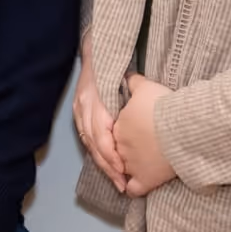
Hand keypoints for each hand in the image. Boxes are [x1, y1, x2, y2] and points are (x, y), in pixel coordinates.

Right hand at [72, 58, 125, 191]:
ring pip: (89, 144)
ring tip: (117, 181)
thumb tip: (152, 112)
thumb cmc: (115, 62)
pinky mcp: (77, 112)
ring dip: (103, 165)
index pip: (101, 135)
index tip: (124, 170)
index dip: (112, 155)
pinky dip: (96, 154)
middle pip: (94, 144)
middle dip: (109, 167)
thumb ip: (135, 93)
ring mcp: (78, 109)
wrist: (96, 47)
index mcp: (95, 99)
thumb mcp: (127, 75)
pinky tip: (107, 165)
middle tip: (123, 184)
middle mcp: (84, 106)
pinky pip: (86, 139)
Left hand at [114, 73, 175, 197]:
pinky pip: (133, 189)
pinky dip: (132, 188)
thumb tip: (126, 77)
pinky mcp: (145, 180)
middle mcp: (120, 148)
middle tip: (138, 145)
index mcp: (117, 127)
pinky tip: (135, 185)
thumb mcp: (146, 87)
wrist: (182, 128)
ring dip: (126, 168)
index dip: (122, 131)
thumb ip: (132, 83)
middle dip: (123, 150)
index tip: (134, 129)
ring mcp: (131, 166)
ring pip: (121, 170)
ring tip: (137, 164)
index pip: (112, 132)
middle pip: (115, 151)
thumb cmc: (164, 107)